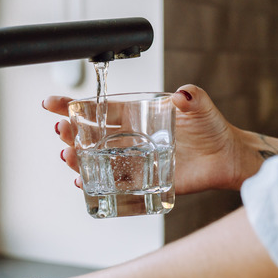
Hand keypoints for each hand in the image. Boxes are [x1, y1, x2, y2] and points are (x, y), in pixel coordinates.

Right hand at [44, 84, 253, 193]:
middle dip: (71, 132)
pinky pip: (114, 184)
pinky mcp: (143, 181)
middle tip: (60, 130)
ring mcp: (134, 160)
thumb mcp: (201, 106)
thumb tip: (182, 94)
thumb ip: (192, 97)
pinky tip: (83, 181)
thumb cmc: (212, 128)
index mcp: (136, 116)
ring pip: (97, 160)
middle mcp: (130, 138)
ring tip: (67, 156)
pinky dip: (96, 184)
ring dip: (78, 158)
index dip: (73, 106)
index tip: (52, 103)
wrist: (226, 157)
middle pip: (91, 135)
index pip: (99, 110)